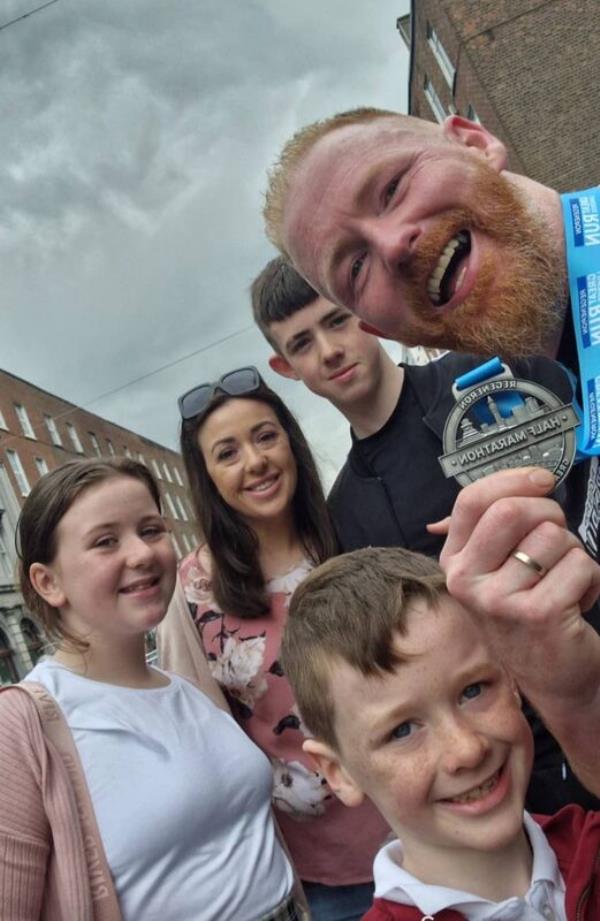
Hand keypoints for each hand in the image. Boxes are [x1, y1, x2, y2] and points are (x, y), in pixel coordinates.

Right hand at [429, 468, 599, 694]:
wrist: (552, 678)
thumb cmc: (528, 614)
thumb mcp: (493, 573)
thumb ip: (488, 531)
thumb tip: (497, 491)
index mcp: (454, 561)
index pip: (471, 500)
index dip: (513, 481)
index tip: (542, 481)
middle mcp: (467, 581)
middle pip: (511, 511)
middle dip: (550, 514)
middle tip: (557, 541)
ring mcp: (499, 600)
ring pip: (554, 537)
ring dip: (573, 554)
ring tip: (561, 582)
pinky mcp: (538, 614)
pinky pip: (581, 564)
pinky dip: (592, 579)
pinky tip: (575, 602)